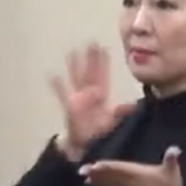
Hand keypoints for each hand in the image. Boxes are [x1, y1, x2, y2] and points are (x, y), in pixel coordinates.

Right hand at [50, 44, 135, 160]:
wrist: (84, 142)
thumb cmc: (98, 130)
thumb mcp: (111, 120)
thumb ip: (120, 111)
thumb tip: (133, 106)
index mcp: (100, 94)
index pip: (102, 75)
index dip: (103, 62)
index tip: (104, 48)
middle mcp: (89, 93)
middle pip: (89, 72)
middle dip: (90, 58)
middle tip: (91, 42)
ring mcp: (77, 98)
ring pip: (76, 78)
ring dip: (74, 66)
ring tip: (72, 52)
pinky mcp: (68, 106)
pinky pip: (62, 94)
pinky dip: (58, 85)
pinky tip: (52, 75)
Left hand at [79, 147, 183, 185]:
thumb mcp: (172, 173)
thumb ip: (171, 160)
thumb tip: (175, 148)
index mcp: (139, 175)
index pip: (121, 169)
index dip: (108, 167)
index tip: (96, 165)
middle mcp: (130, 183)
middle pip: (111, 176)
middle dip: (97, 173)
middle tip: (81, 170)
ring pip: (109, 183)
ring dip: (96, 179)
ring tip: (84, 176)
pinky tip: (93, 184)